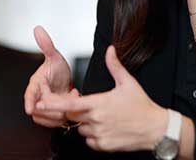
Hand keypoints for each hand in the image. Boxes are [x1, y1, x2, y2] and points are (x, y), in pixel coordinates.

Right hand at [24, 25, 72, 127]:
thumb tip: (38, 29)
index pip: (29, 94)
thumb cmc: (57, 69)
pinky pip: (54, 122)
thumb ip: (46, 44)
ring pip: (47, 118)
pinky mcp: (49, 116)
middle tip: (68, 97)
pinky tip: (71, 102)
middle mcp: (36, 97)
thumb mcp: (55, 57)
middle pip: (40, 110)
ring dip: (61, 111)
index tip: (29, 109)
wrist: (65, 80)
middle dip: (55, 106)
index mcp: (35, 83)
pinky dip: (64, 115)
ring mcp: (42, 107)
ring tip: (71, 96)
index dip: (29, 101)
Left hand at [37, 46, 166, 152]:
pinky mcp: (103, 146)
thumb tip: (110, 49)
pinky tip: (106, 128)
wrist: (155, 129)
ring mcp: (99, 134)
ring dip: (85, 124)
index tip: (40, 102)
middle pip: (71, 116)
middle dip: (73, 111)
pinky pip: (89, 141)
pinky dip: (93, 136)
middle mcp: (96, 120)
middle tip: (88, 106)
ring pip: (80, 129)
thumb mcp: (128, 82)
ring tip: (103, 117)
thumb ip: (115, 66)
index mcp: (99, 103)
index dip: (53, 104)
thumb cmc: (141, 105)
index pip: (69, 104)